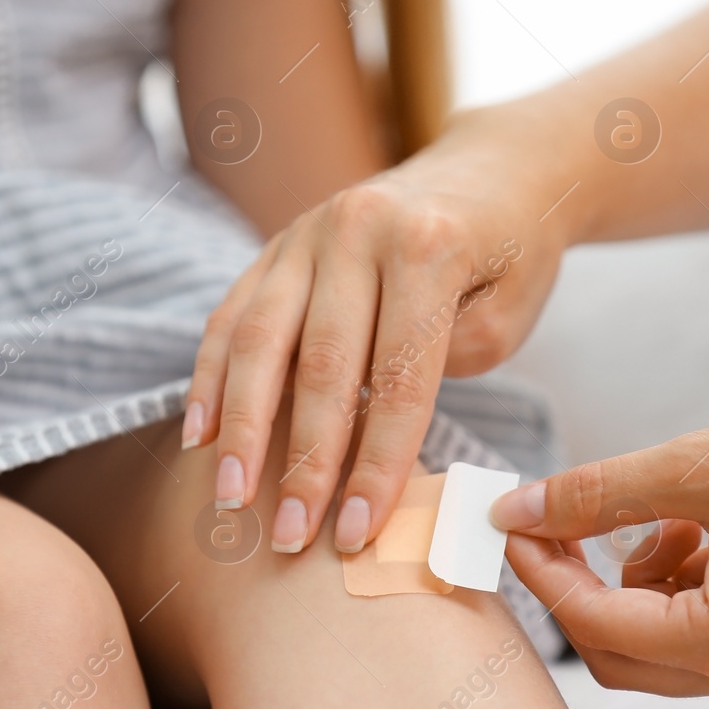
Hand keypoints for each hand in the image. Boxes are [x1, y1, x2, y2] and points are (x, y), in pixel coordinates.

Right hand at [184, 116, 576, 553]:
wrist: (494, 172)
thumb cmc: (511, 258)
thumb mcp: (506, 314)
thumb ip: (441, 368)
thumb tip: (364, 442)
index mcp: (426, 246)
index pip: (396, 378)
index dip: (376, 465)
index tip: (359, 535)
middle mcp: (358, 230)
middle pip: (320, 364)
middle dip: (302, 461)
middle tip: (287, 536)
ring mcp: (309, 231)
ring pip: (259, 339)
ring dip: (240, 429)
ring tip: (228, 500)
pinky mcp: (279, 243)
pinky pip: (232, 313)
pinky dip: (211, 376)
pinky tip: (197, 435)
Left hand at [499, 372, 708, 696]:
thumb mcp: (696, 464)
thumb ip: (596, 494)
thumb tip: (518, 511)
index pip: (596, 624)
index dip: (541, 569)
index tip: (508, 521)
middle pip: (620, 655)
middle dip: (579, 587)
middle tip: (558, 520)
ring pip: (659, 644)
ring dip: (635, 580)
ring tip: (668, 508)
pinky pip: (703, 629)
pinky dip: (678, 580)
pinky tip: (700, 522)